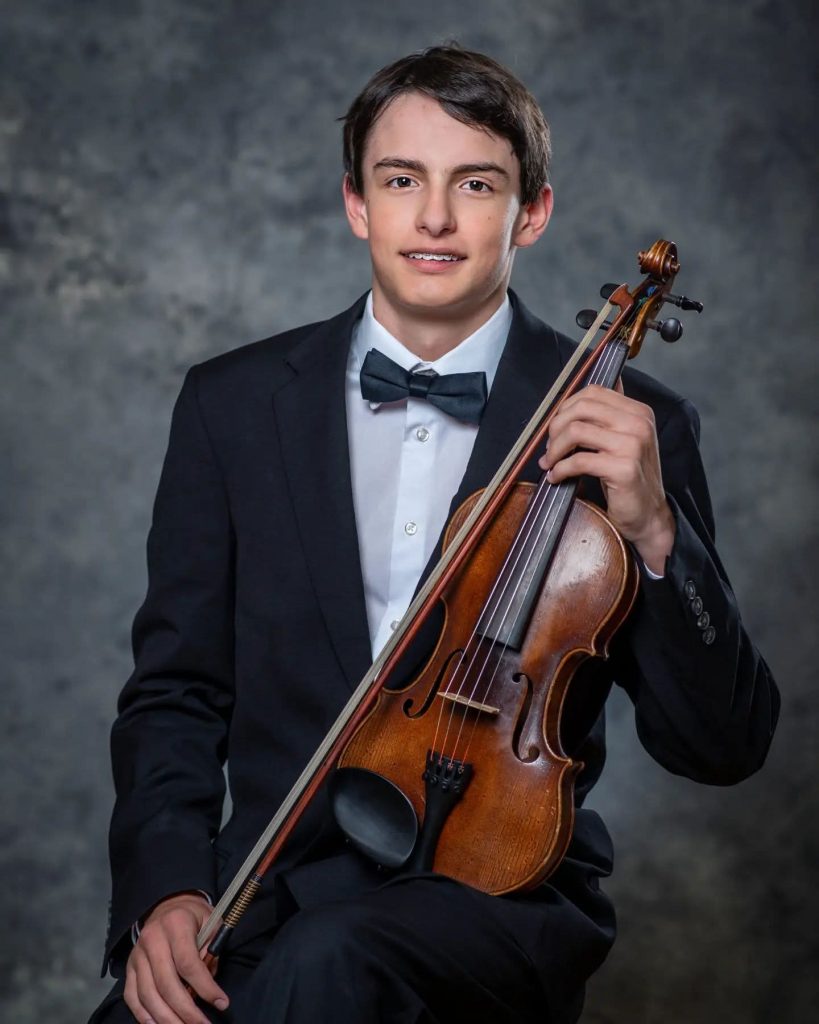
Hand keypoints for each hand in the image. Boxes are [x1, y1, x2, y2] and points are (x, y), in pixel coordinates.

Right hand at [124, 892, 227, 1023]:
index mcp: (175, 924)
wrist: (168, 906)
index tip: (221, 1003)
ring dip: (166, 1019)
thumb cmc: (194, 918)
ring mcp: (137, 955)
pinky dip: (144, 1015)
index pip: (188, 962)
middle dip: (186, 1010)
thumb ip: (211, 951)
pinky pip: (132, 997)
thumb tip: (208, 984)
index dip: (204, 987)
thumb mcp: (211, 923)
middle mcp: (152, 939)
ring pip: (148, 995)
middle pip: (166, 983)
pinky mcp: (129, 968)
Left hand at [539, 384, 674, 574]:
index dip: (566, 408)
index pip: (593, 392)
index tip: (556, 427)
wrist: (647, 514)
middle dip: (556, 426)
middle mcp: (639, 424)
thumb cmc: (629, 478)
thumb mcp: (622, 440)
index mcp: (638, 412)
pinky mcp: (623, 468)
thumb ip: (605, 417)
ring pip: (576, 431)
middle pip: (582, 408)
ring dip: (555, 449)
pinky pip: (579, 460)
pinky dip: (560, 468)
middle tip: (550, 446)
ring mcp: (633, 445)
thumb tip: (579, 396)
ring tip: (550, 462)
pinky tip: (557, 477)